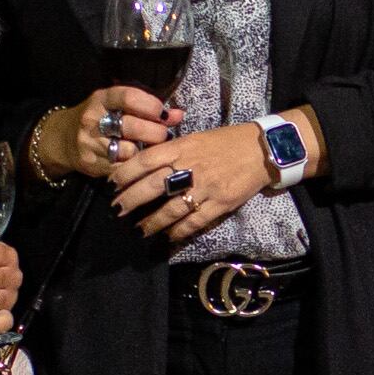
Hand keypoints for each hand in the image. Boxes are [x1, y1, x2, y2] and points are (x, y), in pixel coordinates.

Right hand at [35, 86, 174, 182]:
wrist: (63, 139)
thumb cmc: (100, 118)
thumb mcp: (116, 105)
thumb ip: (147, 108)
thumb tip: (179, 114)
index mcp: (101, 99)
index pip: (129, 97)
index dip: (151, 106)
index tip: (163, 114)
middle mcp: (93, 119)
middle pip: (131, 126)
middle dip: (154, 132)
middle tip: (163, 135)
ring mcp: (90, 143)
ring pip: (128, 151)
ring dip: (145, 153)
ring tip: (151, 150)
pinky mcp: (92, 164)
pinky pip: (122, 168)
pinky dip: (134, 167)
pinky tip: (139, 163)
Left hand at [113, 122, 274, 242]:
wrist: (262, 149)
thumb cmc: (226, 141)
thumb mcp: (195, 138)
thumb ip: (172, 152)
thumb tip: (145, 167)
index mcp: (183, 147)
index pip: (146, 160)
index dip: (125, 174)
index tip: (111, 185)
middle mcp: (191, 166)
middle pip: (153, 185)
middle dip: (131, 200)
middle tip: (116, 211)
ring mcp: (206, 186)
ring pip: (172, 208)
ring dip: (152, 222)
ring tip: (139, 230)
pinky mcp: (221, 203)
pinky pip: (195, 221)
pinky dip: (179, 231)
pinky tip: (169, 236)